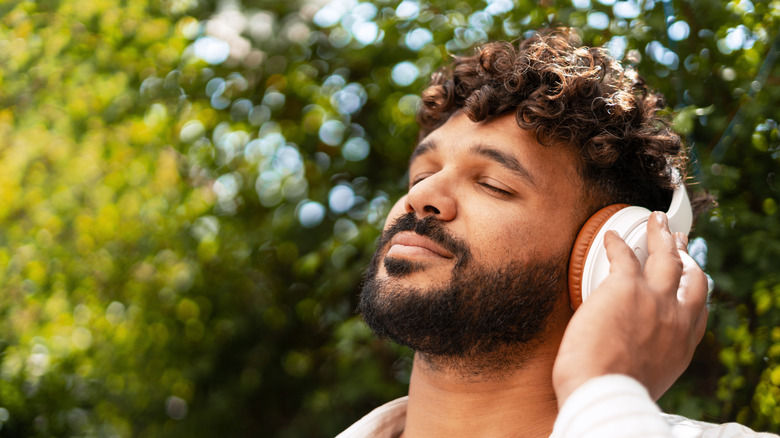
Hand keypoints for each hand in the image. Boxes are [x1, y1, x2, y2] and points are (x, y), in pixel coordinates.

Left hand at [552, 211, 708, 406]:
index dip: (693, 291)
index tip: (690, 280)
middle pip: (689, 277)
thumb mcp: (646, 380)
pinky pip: (623, 254)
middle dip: (684, 257)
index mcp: (681, 345)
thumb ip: (648, 362)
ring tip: (656, 222)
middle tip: (679, 242)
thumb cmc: (614, 394)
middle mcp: (676, 319)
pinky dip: (616, 243)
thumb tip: (632, 362)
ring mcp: (654, 299)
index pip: (696, 311)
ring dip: (661, 236)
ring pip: (665, 257)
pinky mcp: (625, 286)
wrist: (605, 392)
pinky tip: (610, 236)